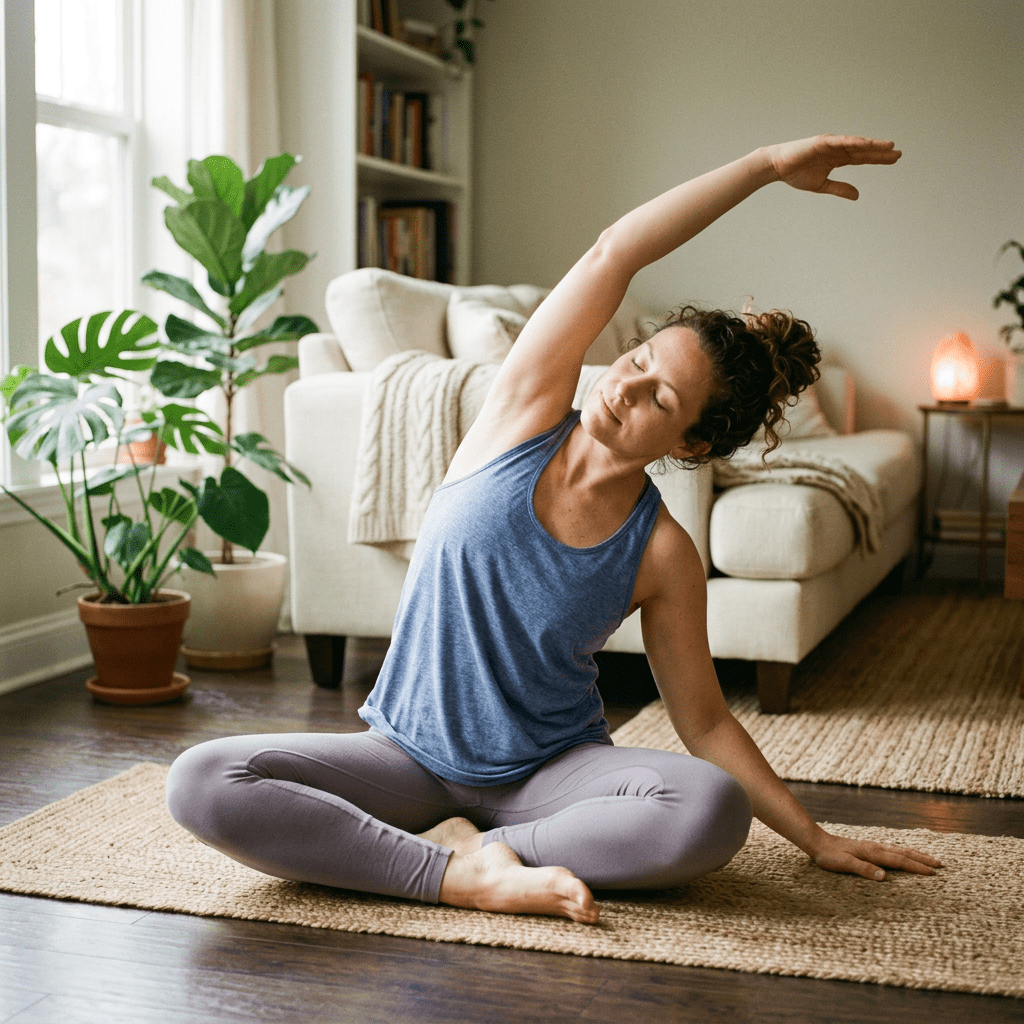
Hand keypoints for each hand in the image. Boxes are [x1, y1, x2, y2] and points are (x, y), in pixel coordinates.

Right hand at [765, 134, 901, 200]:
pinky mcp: (823, 142)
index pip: (862, 158)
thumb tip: (858, 196)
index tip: (894, 159)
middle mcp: (837, 149)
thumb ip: (840, 189)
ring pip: (856, 144)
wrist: (777, 167)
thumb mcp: (822, 185)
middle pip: (863, 151)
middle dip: (880, 152)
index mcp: (837, 159)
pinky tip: (867, 143)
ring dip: (872, 145)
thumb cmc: (796, 174)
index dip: (878, 159)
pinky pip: (842, 142)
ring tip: (889, 146)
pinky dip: (855, 142)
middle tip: (898, 153)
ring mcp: (831, 144)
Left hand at [808, 829, 941, 880]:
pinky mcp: (869, 848)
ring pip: (899, 850)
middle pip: (904, 853)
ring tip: (929, 859)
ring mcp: (873, 847)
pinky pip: (892, 850)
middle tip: (940, 865)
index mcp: (873, 853)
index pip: (900, 861)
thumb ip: (863, 869)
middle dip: (922, 859)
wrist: (818, 843)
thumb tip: (884, 876)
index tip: (934, 873)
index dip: (917, 868)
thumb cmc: (830, 856)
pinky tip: (904, 855)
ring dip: (916, 855)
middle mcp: (876, 848)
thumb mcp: (844, 865)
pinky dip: (904, 853)